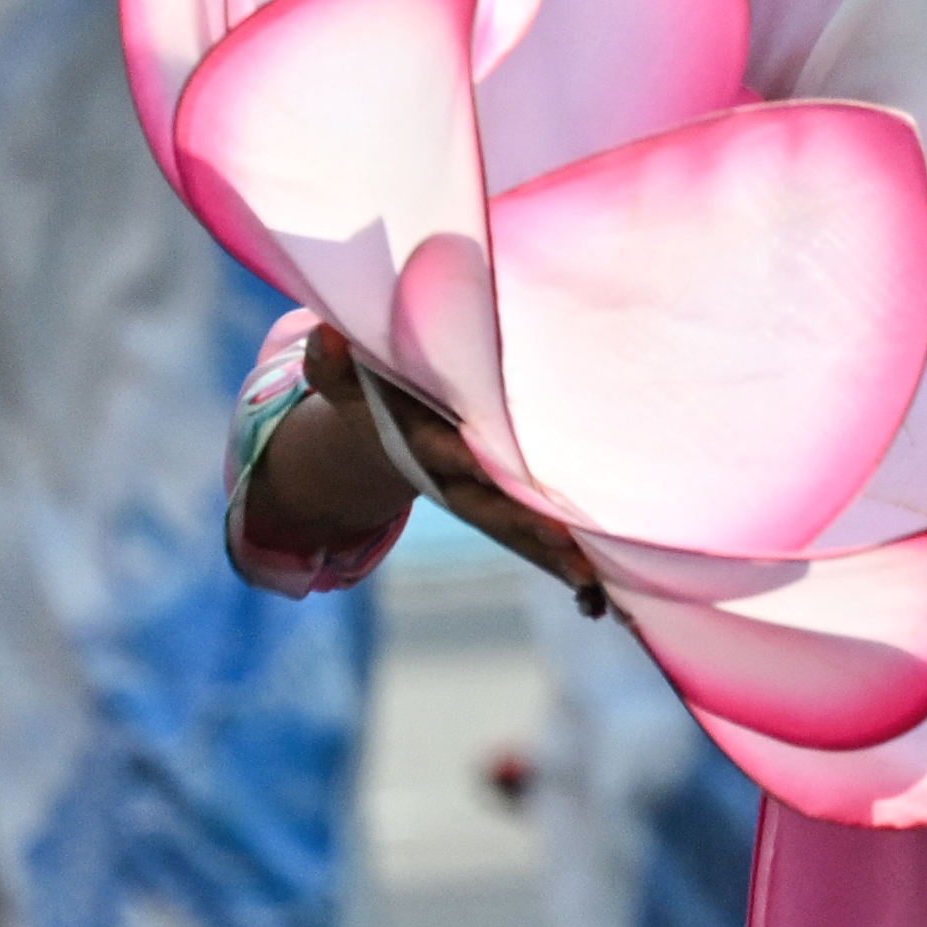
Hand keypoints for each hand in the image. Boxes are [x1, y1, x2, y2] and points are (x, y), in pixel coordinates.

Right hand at [281, 326, 606, 611]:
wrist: (383, 439)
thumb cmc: (377, 398)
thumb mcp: (350, 384)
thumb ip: (336, 367)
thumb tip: (325, 334)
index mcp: (420, 446)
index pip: (444, 453)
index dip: (463, 458)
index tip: (486, 462)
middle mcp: (453, 480)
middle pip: (489, 506)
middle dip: (522, 522)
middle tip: (564, 541)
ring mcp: (480, 498)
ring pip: (517, 531)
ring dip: (550, 554)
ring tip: (589, 578)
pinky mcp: (506, 506)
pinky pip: (535, 538)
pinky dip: (565, 564)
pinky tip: (600, 592)